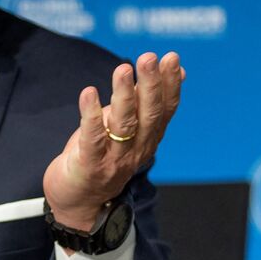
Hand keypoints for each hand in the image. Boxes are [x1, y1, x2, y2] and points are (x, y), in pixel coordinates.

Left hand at [43, 52, 183, 233]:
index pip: (165, 109)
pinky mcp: (90, 165)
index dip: (170, 84)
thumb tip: (181, 71)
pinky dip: (91, 115)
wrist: (79, 201)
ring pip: (124, 125)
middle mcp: (137, 148)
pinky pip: (93, 138)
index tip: (171, 58)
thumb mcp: (131, 125)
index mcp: (149, 137)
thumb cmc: (103, 155)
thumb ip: (149, 99)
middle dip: (150, 85)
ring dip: (124, 95)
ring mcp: (115, 158)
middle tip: (149, 58)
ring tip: (123, 69)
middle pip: (148, 115)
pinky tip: (89, 93)